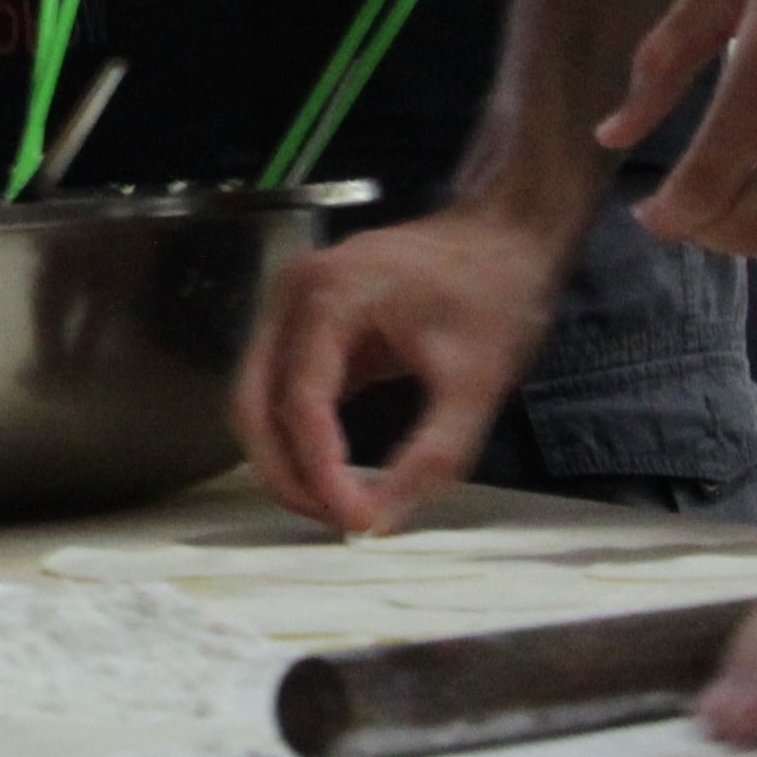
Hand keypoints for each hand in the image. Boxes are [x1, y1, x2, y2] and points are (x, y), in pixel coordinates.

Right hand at [232, 198, 573, 536]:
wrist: (502, 233)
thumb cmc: (494, 292)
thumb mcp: (475, 384)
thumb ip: (430, 458)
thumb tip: (382, 522)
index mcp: (331, 295)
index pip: (302, 401)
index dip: (320, 472)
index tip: (356, 522)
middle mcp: (293, 295)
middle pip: (254, 404)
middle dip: (285, 474)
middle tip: (337, 523)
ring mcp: (291, 307)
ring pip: (257, 402)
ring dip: (283, 461)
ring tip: (333, 506)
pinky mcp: (304, 325)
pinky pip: (280, 391)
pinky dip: (296, 438)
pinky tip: (330, 474)